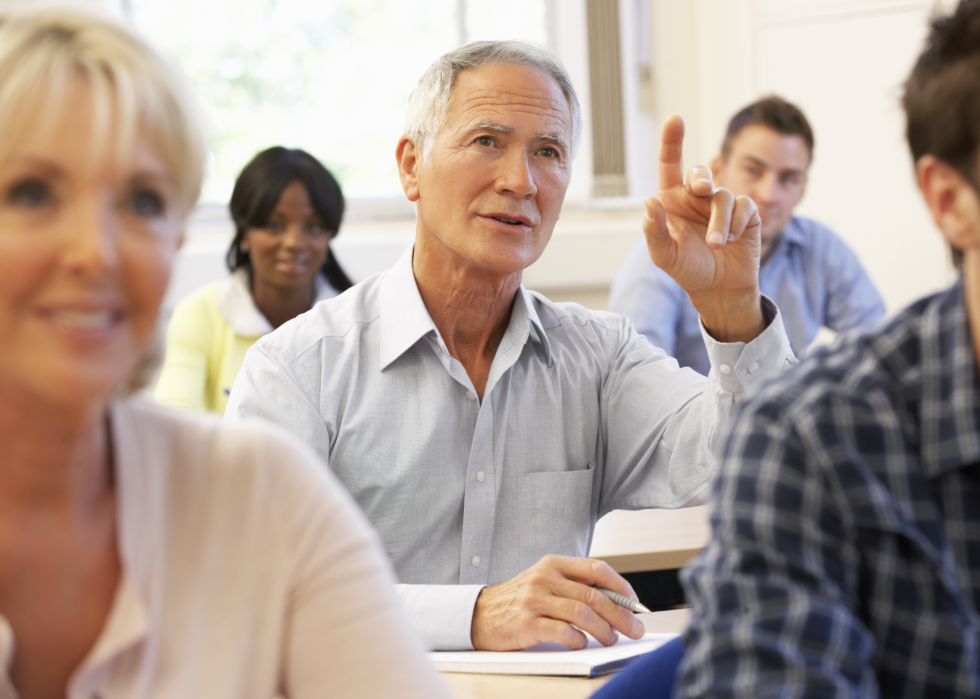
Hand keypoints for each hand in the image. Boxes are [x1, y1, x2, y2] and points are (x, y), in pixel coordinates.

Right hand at [469, 555, 645, 650]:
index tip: (634, 602)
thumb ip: (573, 586)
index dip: (620, 586)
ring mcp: (534, 600)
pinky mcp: (526, 624)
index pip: (596, 569)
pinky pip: (563, 632)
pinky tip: (582, 643)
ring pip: (583, 614)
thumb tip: (616, 602)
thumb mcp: (544, 581)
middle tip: (635, 629)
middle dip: (621, 615)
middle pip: (594, 595)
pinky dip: (579, 640)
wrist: (478, 614)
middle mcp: (544, 578)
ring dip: (604, 630)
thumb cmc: (518, 600)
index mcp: (553, 564)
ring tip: (611, 640)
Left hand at [644, 115, 765, 342]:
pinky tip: (731, 241)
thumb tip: (648, 202)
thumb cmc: (688, 270)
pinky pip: (743, 206)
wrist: (719, 290)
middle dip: (701, 177)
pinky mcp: (745, 213)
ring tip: (715, 244)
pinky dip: (736, 224)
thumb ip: (653, 231)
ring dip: (719, 221)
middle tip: (701, 189)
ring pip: (722, 195)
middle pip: (699, 172)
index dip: (672, 141)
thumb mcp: (664, 256)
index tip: (675, 119)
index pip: (670, 165)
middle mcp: (697, 198)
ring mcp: (722, 204)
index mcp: (672, 201)